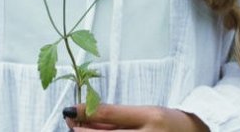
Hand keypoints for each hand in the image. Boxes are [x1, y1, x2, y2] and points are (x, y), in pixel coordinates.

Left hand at [63, 103, 209, 130]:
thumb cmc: (170, 123)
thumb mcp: (145, 113)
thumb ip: (116, 117)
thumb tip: (87, 116)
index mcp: (150, 118)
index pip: (110, 114)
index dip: (85, 112)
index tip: (69, 110)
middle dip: (82, 131)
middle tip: (70, 125)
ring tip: (82, 131)